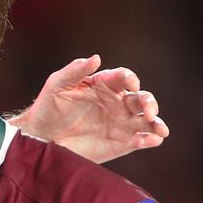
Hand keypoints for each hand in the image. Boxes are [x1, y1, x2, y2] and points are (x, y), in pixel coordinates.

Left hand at [11, 55, 168, 163]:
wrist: (41, 137)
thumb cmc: (48, 107)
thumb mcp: (57, 84)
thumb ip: (75, 70)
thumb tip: (96, 58)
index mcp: (105, 85)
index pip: (124, 78)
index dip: (130, 79)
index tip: (130, 85)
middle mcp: (117, 102)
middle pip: (142, 99)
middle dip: (149, 103)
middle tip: (148, 111)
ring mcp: (121, 123)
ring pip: (147, 121)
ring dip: (156, 123)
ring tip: (161, 129)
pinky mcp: (121, 143)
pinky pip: (140, 140)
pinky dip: (149, 140)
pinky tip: (152, 140)